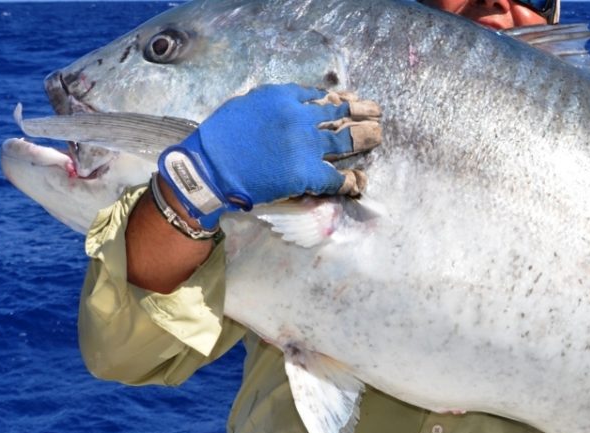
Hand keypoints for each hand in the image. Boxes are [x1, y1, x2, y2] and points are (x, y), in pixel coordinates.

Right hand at [158, 84, 381, 227]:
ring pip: (345, 140)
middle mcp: (300, 117)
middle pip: (339, 113)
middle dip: (361, 111)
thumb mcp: (245, 105)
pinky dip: (351, 180)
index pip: (318, 95)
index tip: (348, 98)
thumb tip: (292, 102)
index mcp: (282, 97)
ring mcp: (306, 146)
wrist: (210, 168)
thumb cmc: (219, 137)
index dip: (338, 98)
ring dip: (366, 137)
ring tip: (379, 135)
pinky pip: (337, 178)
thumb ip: (271, 102)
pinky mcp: (307, 173)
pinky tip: (361, 181)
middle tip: (376, 112)